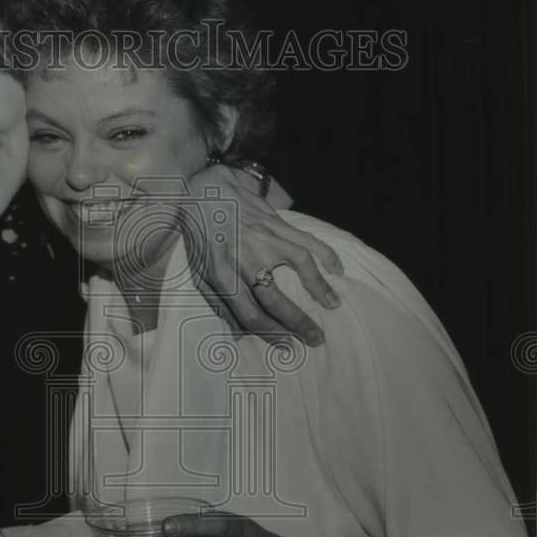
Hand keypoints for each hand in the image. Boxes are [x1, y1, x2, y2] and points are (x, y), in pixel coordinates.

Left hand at [186, 165, 342, 346]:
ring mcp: (263, 238)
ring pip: (300, 265)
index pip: (250, 314)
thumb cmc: (200, 237)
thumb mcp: (199, 272)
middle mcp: (244, 259)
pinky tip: (337, 268)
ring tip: (334, 304)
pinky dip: (325, 253)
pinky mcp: (275, 221)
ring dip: (320, 288)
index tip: (287, 346)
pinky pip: (306, 239)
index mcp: (222, 276)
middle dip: (298, 323)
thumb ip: (218, 302)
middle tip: (316, 338)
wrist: (202, 190)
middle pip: (276, 299)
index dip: (270, 334)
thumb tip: (238, 335)